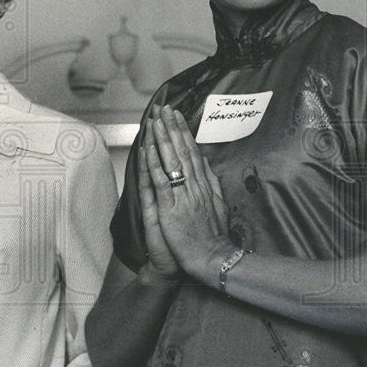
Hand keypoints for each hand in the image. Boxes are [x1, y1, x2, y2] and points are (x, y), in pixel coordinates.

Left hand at [145, 105, 232, 278]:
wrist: (210, 258)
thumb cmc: (210, 236)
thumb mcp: (217, 205)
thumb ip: (211, 184)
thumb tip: (206, 165)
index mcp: (204, 185)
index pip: (192, 153)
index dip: (183, 133)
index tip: (177, 116)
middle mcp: (195, 186)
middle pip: (182, 151)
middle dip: (172, 128)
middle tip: (164, 108)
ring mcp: (184, 195)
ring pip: (172, 161)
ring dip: (163, 139)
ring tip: (155, 121)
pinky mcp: (171, 208)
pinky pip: (161, 182)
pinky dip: (155, 164)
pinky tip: (149, 150)